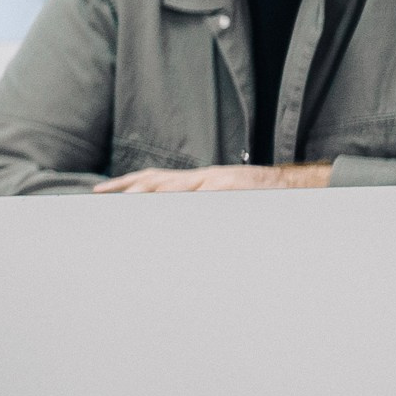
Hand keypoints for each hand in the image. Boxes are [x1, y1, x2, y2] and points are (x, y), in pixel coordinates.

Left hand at [93, 163, 333, 192]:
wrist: (296, 190)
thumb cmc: (260, 199)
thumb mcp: (224, 203)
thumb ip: (201, 206)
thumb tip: (174, 217)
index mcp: (199, 182)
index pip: (156, 181)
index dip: (128, 185)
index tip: (102, 192)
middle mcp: (204, 178)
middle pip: (157, 179)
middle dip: (127, 186)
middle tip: (100, 195)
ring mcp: (217, 183)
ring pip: (175, 186)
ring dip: (149, 191)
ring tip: (125, 197)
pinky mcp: (231, 189)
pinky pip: (202, 195)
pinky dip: (184, 197)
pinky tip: (166, 200)